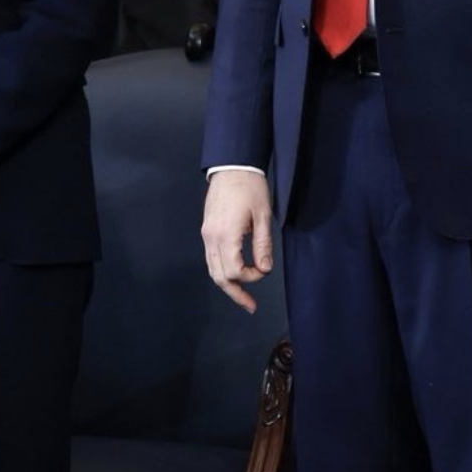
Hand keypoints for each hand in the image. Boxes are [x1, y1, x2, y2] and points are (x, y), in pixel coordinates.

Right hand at [200, 169, 273, 312]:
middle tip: (250, 306)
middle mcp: (211, 237)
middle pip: (218, 276)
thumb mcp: (262, 216)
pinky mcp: (207, 230)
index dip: (250, 278)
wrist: (232, 166)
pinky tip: (235, 274)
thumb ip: (262, 245)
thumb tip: (264, 268)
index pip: (234, 271)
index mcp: (225, 234)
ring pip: (212, 269)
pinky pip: (211, 258)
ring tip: (243, 296)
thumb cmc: (250, 187)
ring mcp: (206, 234)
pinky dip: (222, 270)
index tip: (264, 270)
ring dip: (227, 284)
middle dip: (235, 293)